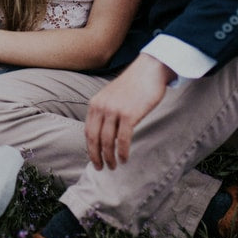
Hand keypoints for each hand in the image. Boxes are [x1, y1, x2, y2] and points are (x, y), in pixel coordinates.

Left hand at [85, 54, 172, 169]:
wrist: (149, 69)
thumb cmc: (134, 85)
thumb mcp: (112, 96)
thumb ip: (106, 111)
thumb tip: (106, 134)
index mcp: (95, 103)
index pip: (88, 131)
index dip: (90, 148)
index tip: (94, 159)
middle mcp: (101, 107)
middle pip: (94, 138)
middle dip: (96, 156)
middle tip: (100, 168)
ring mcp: (114, 110)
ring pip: (107, 141)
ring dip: (109, 157)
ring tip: (113, 166)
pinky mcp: (129, 114)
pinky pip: (123, 139)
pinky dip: (122, 151)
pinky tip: (124, 159)